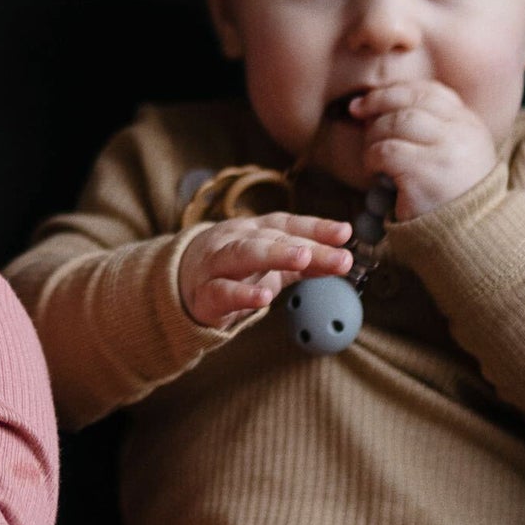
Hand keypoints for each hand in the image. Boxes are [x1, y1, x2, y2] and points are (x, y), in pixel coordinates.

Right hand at [178, 212, 352, 329]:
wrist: (179, 284)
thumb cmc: (232, 270)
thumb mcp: (272, 264)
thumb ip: (306, 263)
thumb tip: (344, 260)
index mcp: (254, 230)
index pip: (287, 224)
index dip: (316, 227)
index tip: (345, 233)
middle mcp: (235, 240)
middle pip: (271, 238)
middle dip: (304, 244)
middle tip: (337, 254)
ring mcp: (217, 264)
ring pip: (244, 254)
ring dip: (274, 255)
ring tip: (302, 259)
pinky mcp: (205, 293)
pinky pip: (223, 291)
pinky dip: (243, 294)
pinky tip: (263, 299)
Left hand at [350, 83, 496, 218]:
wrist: (471, 237)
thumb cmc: (451, 199)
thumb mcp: (453, 156)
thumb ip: (432, 130)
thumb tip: (380, 106)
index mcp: (470, 124)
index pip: (431, 92)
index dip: (396, 91)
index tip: (371, 101)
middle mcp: (462, 132)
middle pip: (411, 101)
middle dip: (377, 103)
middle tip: (356, 113)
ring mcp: (446, 150)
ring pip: (395, 122)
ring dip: (372, 135)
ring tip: (371, 155)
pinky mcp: (426, 171)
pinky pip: (386, 151)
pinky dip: (371, 158)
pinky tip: (373, 173)